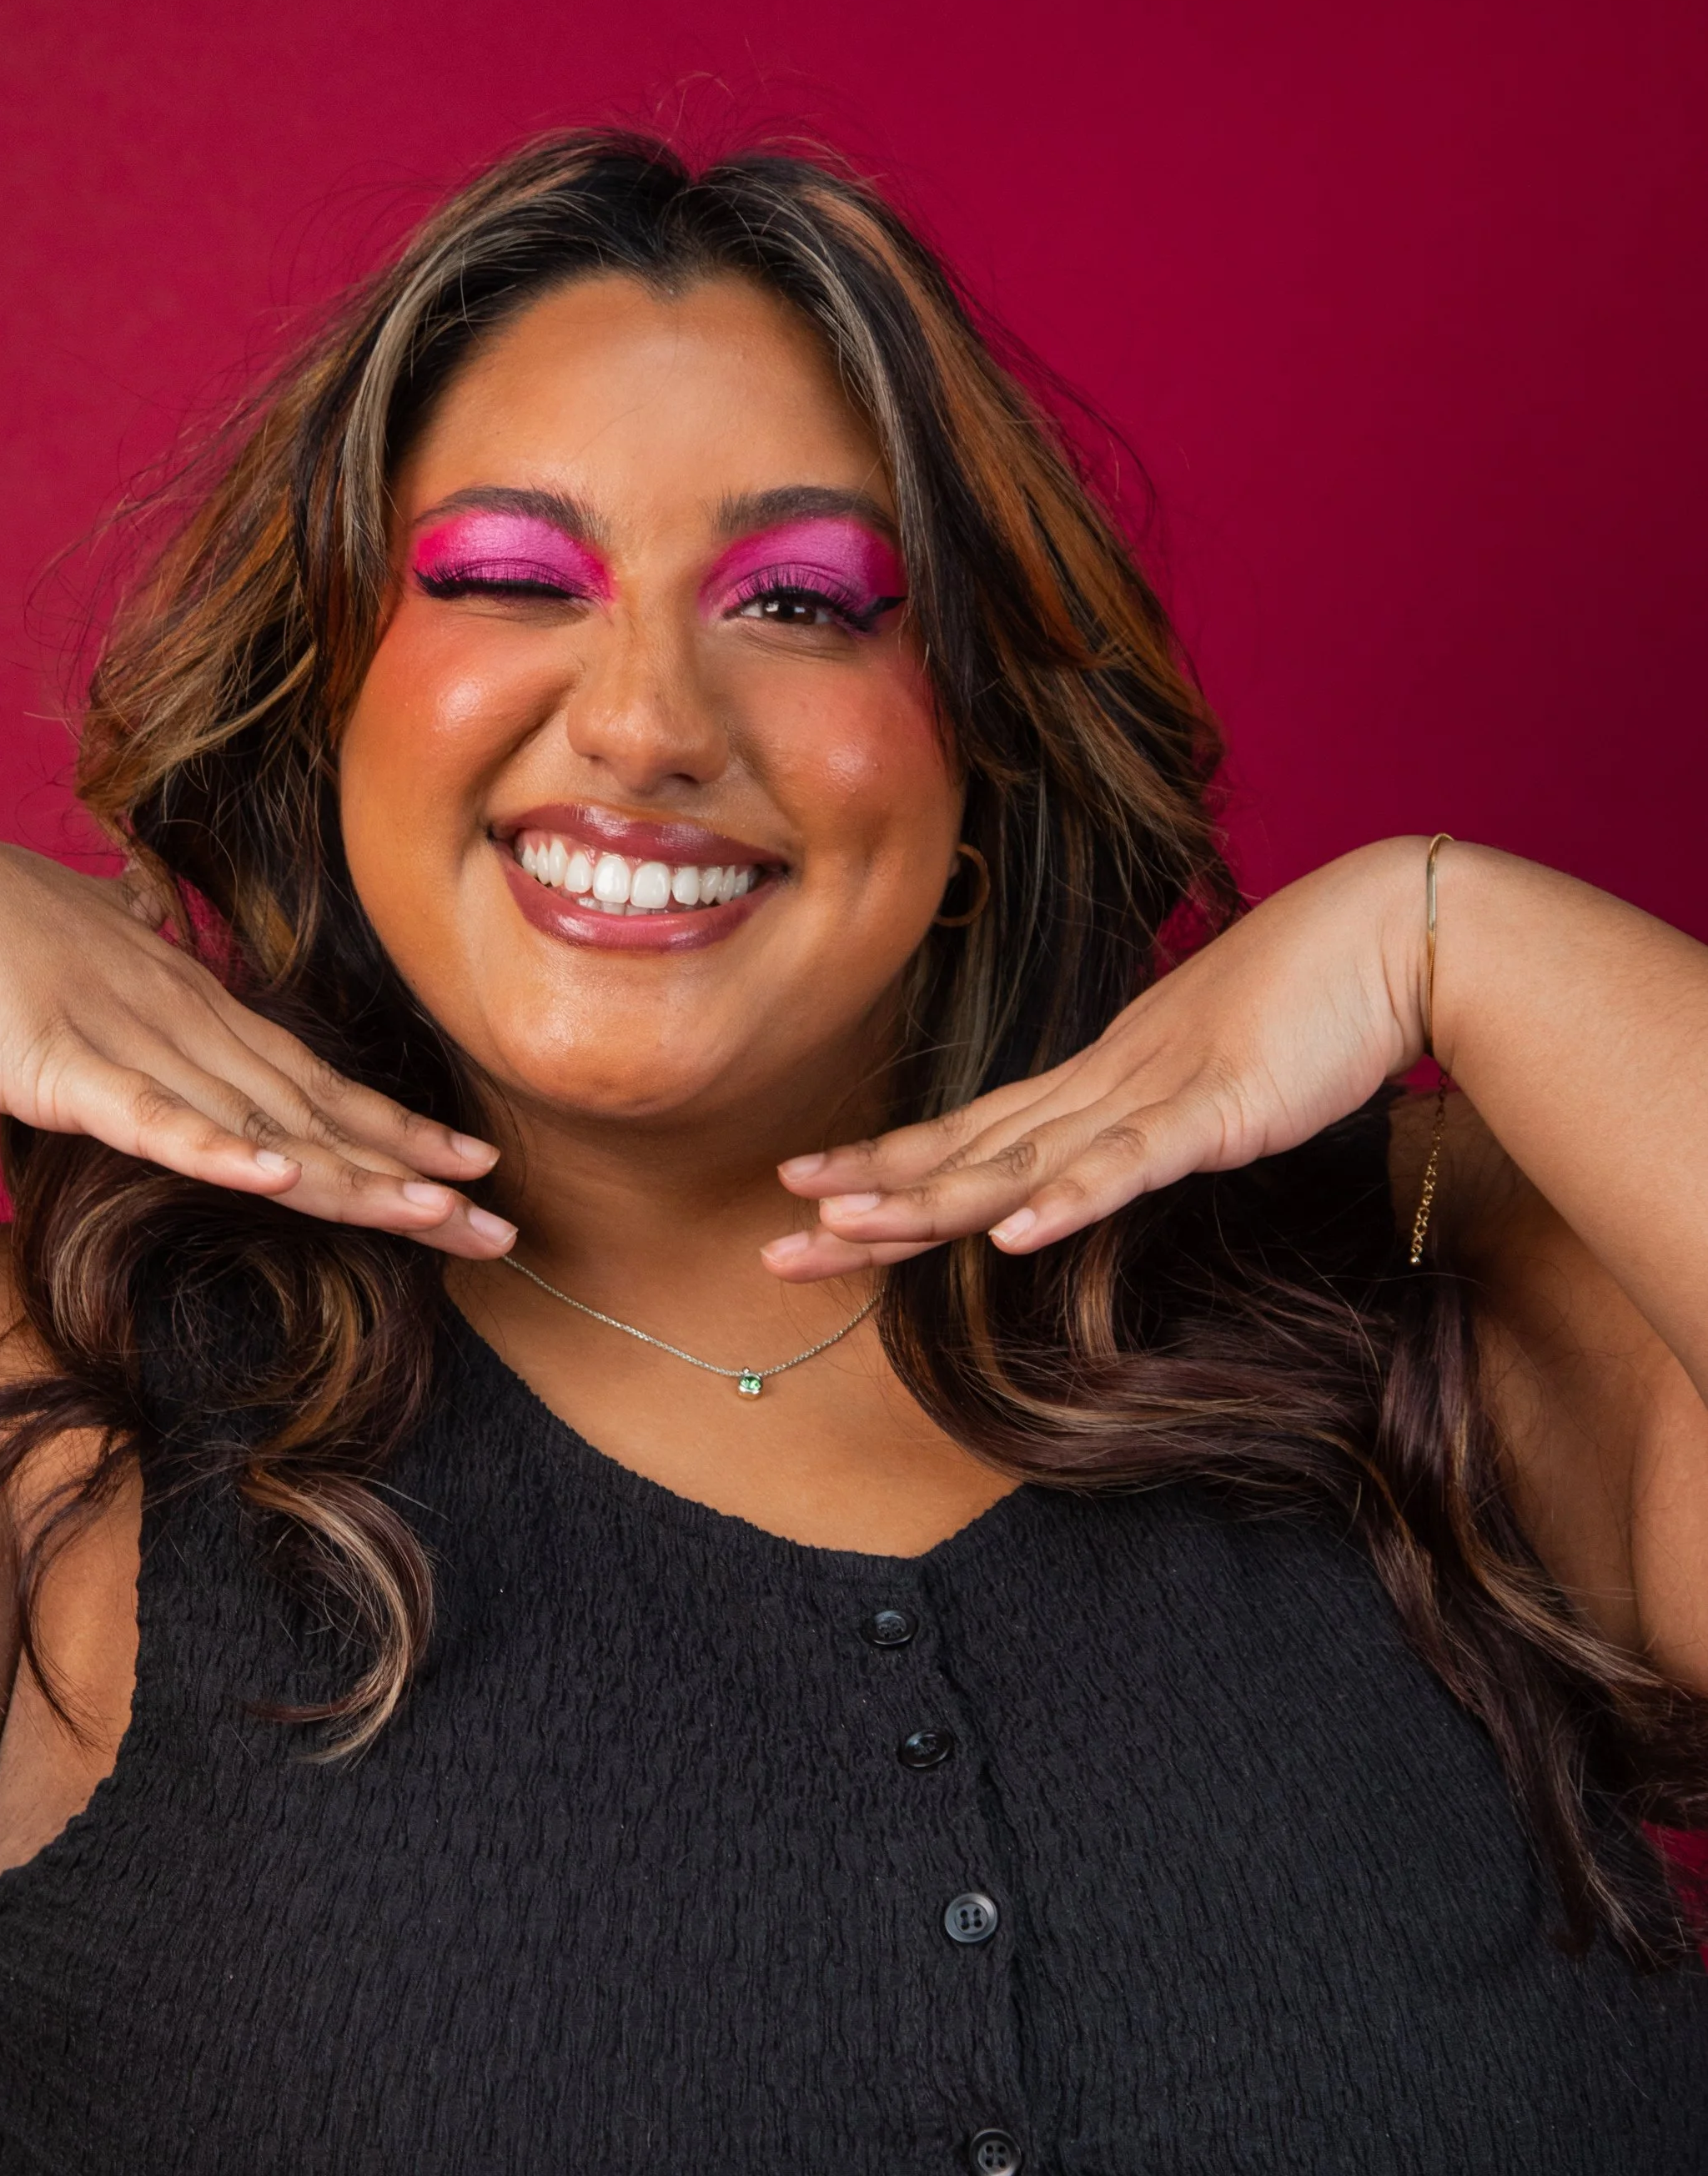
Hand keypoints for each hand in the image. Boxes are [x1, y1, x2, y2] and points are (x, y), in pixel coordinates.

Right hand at [0, 794, 514, 1254]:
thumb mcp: (77, 938)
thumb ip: (128, 939)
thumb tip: (155, 913)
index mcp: (189, 1001)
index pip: (315, 1078)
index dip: (397, 1129)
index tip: (472, 1169)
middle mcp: (180, 1022)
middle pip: (315, 1113)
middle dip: (411, 1174)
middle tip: (501, 1230)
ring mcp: (125, 1043)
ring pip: (260, 1123)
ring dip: (349, 1174)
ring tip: (433, 1217)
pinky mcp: (58, 1066)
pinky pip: (150, 1117)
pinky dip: (216, 1148)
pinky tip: (279, 1177)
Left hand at [766, 840, 1431, 1277]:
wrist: (1399, 934)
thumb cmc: (1315, 1003)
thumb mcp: (1211, 1079)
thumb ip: (1154, 1125)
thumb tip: (1108, 1157)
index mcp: (1099, 1079)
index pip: (971, 1133)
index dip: (887, 1166)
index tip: (807, 1190)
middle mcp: (1104, 1084)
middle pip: (967, 1152)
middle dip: (869, 1201)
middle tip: (775, 1242)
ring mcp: (1155, 1094)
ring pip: (1023, 1160)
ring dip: (933, 1201)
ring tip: (847, 1231)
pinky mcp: (1218, 1110)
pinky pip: (1134, 1164)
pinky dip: (1073, 1200)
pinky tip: (1016, 1235)